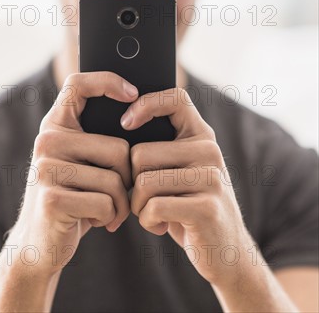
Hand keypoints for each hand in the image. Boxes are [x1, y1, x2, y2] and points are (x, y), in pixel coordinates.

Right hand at [6, 71, 136, 277]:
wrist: (39, 243)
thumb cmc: (73, 195)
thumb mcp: (79, 159)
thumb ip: (96, 137)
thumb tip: (139, 107)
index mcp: (55, 125)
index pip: (78, 83)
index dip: (107, 81)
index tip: (133, 93)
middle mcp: (47, 141)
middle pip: (117, 147)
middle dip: (126, 177)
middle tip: (115, 194)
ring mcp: (46, 169)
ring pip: (114, 179)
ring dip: (120, 202)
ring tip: (106, 209)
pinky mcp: (52, 199)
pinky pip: (105, 202)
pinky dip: (109, 217)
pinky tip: (95, 221)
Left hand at [122, 87, 253, 286]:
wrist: (227, 251)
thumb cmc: (189, 204)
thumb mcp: (181, 168)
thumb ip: (163, 146)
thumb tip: (121, 123)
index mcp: (201, 135)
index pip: (175, 98)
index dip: (146, 103)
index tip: (125, 123)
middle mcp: (210, 151)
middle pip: (141, 153)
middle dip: (132, 182)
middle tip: (146, 199)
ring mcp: (211, 179)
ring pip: (143, 182)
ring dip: (138, 205)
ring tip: (154, 213)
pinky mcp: (207, 208)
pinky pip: (154, 207)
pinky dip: (148, 222)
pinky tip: (161, 226)